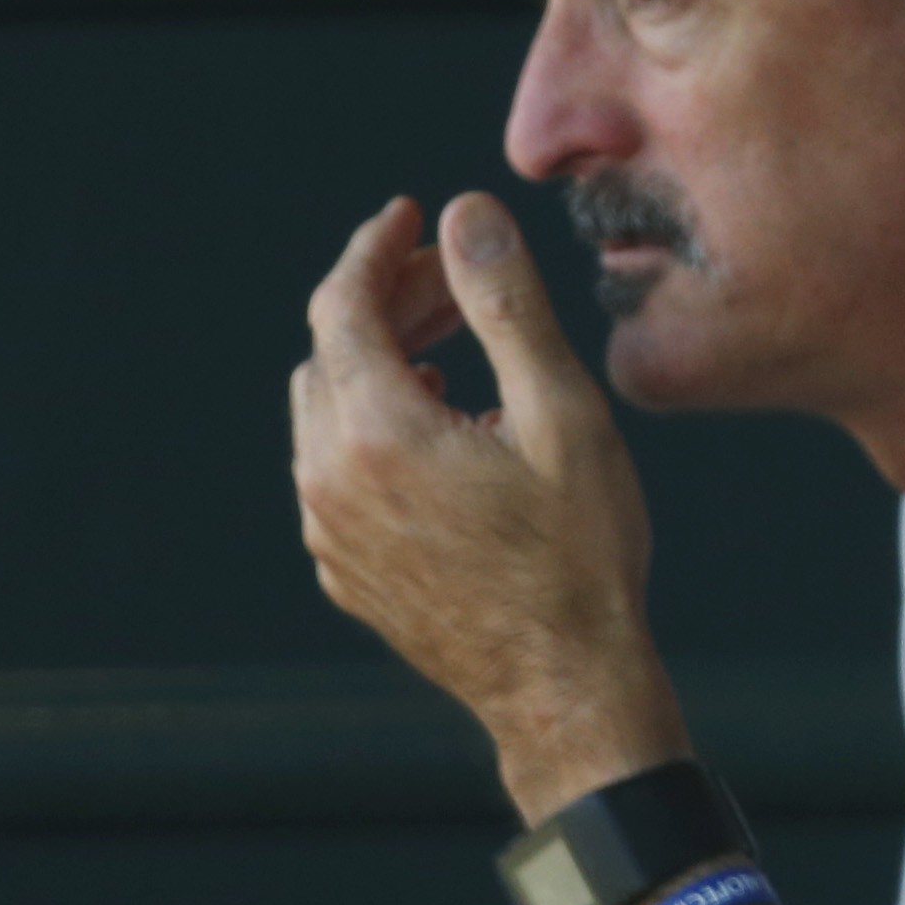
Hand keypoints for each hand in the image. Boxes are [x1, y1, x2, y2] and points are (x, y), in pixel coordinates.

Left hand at [289, 192, 686, 815]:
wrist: (566, 687)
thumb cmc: (580, 556)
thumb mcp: (562, 414)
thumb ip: (506, 305)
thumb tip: (467, 217)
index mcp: (377, 432)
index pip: (342, 304)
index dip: (376, 248)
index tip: (413, 217)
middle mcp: (329, 481)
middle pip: (330, 355)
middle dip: (385, 304)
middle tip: (454, 284)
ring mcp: (329, 534)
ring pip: (325, 416)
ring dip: (378, 370)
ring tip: (453, 361)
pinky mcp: (346, 572)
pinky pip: (335, 476)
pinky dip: (374, 434)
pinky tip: (442, 440)